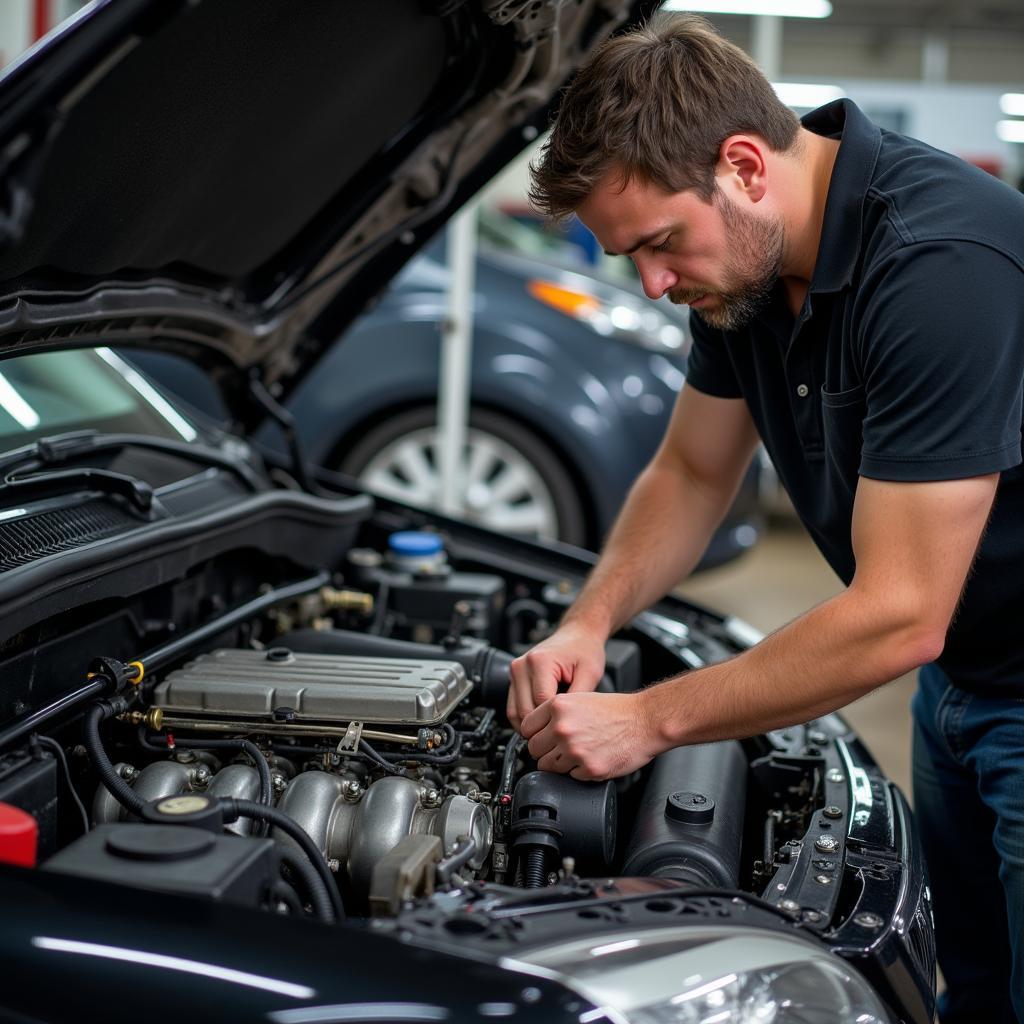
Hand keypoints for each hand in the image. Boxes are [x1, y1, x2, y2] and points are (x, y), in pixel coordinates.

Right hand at [506, 621, 606, 733]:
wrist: (577, 635)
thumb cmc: (584, 650)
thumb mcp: (590, 673)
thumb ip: (578, 698)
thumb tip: (568, 722)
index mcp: (539, 662)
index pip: (540, 704)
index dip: (554, 720)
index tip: (568, 727)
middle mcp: (522, 666)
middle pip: (524, 711)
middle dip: (542, 726)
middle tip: (560, 734)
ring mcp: (515, 671)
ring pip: (514, 713)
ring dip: (530, 725)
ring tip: (550, 729)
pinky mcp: (514, 678)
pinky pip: (513, 707)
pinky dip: (525, 718)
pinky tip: (542, 722)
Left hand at [520, 691, 660, 780]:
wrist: (645, 721)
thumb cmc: (617, 710)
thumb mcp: (580, 698)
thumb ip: (556, 713)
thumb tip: (537, 729)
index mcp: (558, 707)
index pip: (526, 727)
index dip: (535, 733)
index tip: (543, 736)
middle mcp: (562, 728)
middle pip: (534, 749)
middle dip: (545, 750)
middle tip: (561, 747)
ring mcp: (574, 750)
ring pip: (548, 767)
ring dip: (559, 764)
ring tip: (577, 753)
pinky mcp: (588, 769)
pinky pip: (570, 777)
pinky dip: (579, 772)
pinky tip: (591, 758)